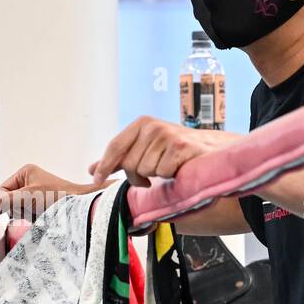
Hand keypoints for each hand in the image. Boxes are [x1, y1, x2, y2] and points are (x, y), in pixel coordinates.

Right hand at [0, 163, 101, 219]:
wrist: (79, 205)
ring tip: (39, 212)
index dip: (7, 201)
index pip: (3, 189)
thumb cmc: (58, 196)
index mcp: (25, 172)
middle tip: (32, 209)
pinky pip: (29, 213)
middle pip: (11, 199)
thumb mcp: (28, 197)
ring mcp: (36, 191)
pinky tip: (43, 216)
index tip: (18, 206)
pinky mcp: (42, 203)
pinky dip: (34, 217)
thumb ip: (7, 201)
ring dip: (27, 214)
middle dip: (19, 208)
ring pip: (19, 208)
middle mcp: (30, 179)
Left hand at [89, 116, 242, 187]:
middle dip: (138, 175)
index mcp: (142, 124)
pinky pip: (163, 173)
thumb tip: (92, 170)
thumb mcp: (145, 150)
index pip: (115, 146)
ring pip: (145, 171)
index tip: (96, 179)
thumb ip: (119, 159)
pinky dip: (171, 176)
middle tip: (153, 173)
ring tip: (169, 167)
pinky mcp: (181, 148)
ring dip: (157, 176)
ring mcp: (168, 136)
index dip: (104, 165)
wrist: (211, 150)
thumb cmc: (174, 152)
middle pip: (129, 164)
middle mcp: (153, 127)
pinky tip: (179, 168)